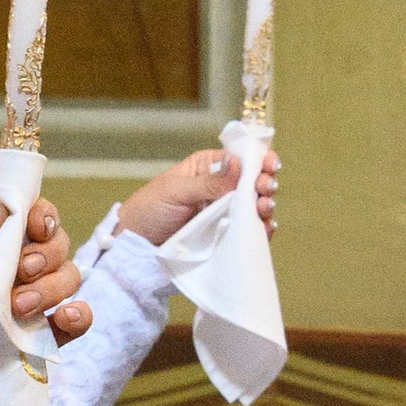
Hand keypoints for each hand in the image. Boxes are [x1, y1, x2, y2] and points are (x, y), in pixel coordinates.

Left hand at [0, 198, 89, 396]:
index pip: (25, 217)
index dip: (39, 215)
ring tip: (18, 308)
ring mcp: (23, 307)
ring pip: (66, 279)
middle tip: (20, 273)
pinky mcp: (32, 343)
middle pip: (54, 245)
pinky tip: (66, 317)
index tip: (33, 227)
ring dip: (52, 287)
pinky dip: (78, 316)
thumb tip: (4, 210)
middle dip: (46, 254)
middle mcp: (7, 272)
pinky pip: (70, 324)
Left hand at [116, 141, 280, 247]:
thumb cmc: (149, 210)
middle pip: (253, 182)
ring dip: (265, 205)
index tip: (270, 165)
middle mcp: (220, 188)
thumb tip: (238, 162)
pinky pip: (248, 231)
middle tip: (265, 189)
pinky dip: (260, 230)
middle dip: (265, 183)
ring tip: (263, 208)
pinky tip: (264, 229)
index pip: (240, 158)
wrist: (135, 247)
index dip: (259, 159)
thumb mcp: (176, 191)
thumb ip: (209, 181)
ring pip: (255, 207)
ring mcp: (224, 213)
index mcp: (208, 168)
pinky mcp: (225, 236)